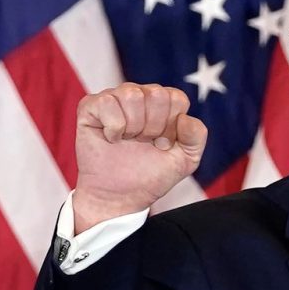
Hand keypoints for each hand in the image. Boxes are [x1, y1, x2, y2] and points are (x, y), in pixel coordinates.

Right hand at [73, 83, 206, 233]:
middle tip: (144, 143)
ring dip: (134, 126)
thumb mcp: (187, 159)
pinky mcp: (91, 106)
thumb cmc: (152, 174)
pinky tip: (112, 139)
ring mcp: (115, 98)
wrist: (121, 195)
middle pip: (156, 94)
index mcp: (164, 104)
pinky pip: (107, 102)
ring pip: (132, 94)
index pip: (177, 98)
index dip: (172, 126)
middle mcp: (140, 95)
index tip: (163, 144)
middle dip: (154, 126)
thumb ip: (196, 136)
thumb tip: (184, 117)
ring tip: (129, 140)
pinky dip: (113, 127)